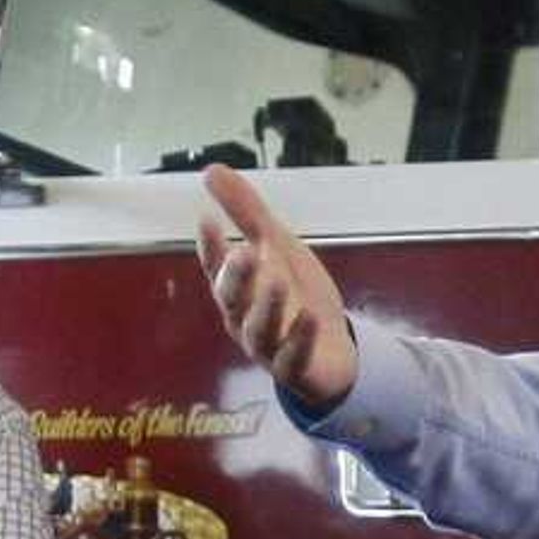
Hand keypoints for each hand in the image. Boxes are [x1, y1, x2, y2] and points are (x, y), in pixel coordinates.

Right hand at [196, 163, 357, 406]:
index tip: (207, 221)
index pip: (217, 266)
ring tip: (277, 282)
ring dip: (266, 307)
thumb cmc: (296, 296)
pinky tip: (309, 319)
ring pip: (258, 330)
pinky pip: (291, 358)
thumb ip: (246, 212)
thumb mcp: (277, 247)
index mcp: (237, 288)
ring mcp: (267, 346)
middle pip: (233, 299)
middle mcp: (243, 318)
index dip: (210, 247)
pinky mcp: (294, 368)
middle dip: (236, 278)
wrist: (331, 351)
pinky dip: (299, 340)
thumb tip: (211, 170)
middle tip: (244, 253)